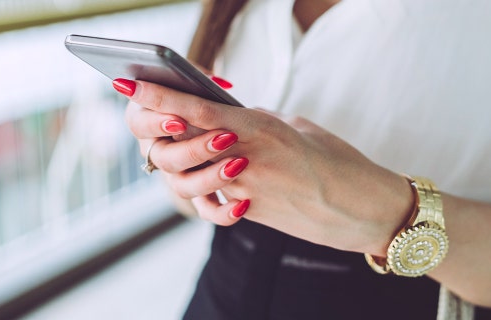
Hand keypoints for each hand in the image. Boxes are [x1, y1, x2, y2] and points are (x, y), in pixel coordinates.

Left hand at [121, 79, 413, 253]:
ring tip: (198, 148)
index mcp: (260, 129)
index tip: (130, 86)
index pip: (197, 110)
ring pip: (191, 173)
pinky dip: (211, 188)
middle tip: (154, 116)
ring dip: (188, 159)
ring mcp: (244, 189)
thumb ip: (259, 122)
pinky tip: (225, 178)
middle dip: (162, 128)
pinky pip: (214, 198)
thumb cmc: (336, 160)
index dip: (160, 98)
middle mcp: (245, 160)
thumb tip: (233, 121)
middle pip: (184, 142)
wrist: (359, 207)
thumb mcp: (298, 127)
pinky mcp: (250, 211)